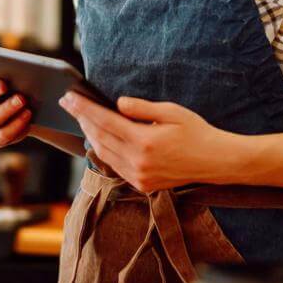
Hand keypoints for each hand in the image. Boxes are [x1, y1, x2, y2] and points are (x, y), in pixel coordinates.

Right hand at [0, 67, 32, 148]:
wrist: (24, 107)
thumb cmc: (13, 84)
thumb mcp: (8, 75)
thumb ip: (4, 70)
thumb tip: (14, 68)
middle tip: (3, 84)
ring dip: (6, 109)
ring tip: (21, 99)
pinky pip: (2, 135)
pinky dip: (16, 125)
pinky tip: (27, 114)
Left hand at [58, 91, 235, 192]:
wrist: (214, 161)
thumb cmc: (196, 131)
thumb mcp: (171, 111)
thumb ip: (141, 108)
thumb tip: (117, 104)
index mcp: (144, 141)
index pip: (105, 121)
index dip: (84, 108)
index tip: (70, 98)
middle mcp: (138, 162)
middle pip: (99, 137)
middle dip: (81, 119)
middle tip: (68, 104)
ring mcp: (139, 176)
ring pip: (103, 153)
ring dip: (89, 134)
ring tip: (80, 118)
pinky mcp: (141, 185)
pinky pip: (115, 166)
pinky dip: (103, 151)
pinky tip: (98, 139)